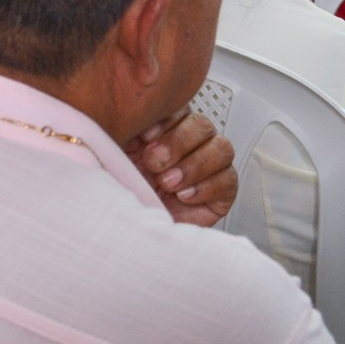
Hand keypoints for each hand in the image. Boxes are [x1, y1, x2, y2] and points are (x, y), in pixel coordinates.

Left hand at [125, 108, 235, 227]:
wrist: (127, 236)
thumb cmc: (119, 195)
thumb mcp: (115, 156)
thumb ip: (125, 131)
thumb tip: (130, 114)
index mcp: (163, 130)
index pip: (180, 107)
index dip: (166, 120)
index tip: (144, 136)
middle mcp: (187, 147)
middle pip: (203, 125)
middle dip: (178, 143)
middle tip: (154, 163)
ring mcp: (206, 169)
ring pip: (222, 148)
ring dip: (194, 165)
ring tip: (168, 183)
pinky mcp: (220, 194)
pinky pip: (229, 180)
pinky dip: (207, 187)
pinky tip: (184, 195)